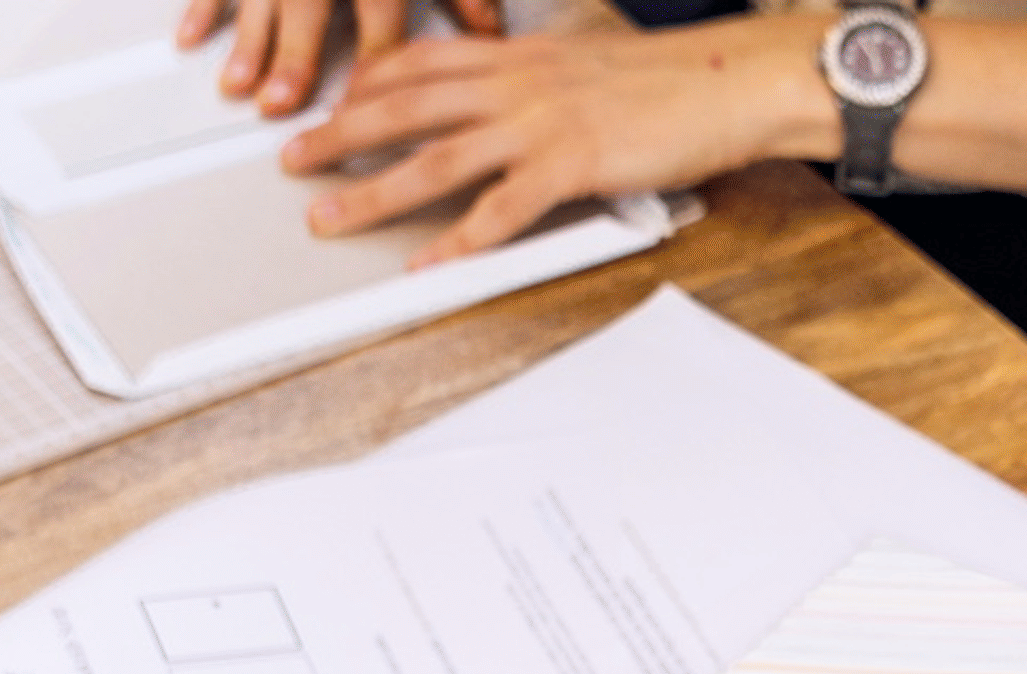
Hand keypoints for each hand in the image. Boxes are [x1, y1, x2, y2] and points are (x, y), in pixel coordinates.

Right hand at [178, 0, 497, 119]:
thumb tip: (491, 32)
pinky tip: (192, 37)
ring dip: (249, 41)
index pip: (380, 18)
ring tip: (239, 84)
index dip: (374, 63)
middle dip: (295, 55)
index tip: (366, 106)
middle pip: (310, 7)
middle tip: (283, 101)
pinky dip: (202, 4)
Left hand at [285, 24, 813, 259]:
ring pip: (435, 158)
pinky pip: (501, 211)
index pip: (425, 61)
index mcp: (523, 55)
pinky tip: (428, 265)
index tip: (334, 99)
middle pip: (406, 106)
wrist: (731, 78)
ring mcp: (541, 124)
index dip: (370, 81)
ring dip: (373, 190)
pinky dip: (459, 242)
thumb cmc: (675, 79)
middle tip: (295, 157)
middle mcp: (519, 83)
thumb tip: (525, 105)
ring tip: (329, 215)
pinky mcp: (571, 166)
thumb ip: (545, 85)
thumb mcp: (591, 63)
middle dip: (341, 131)